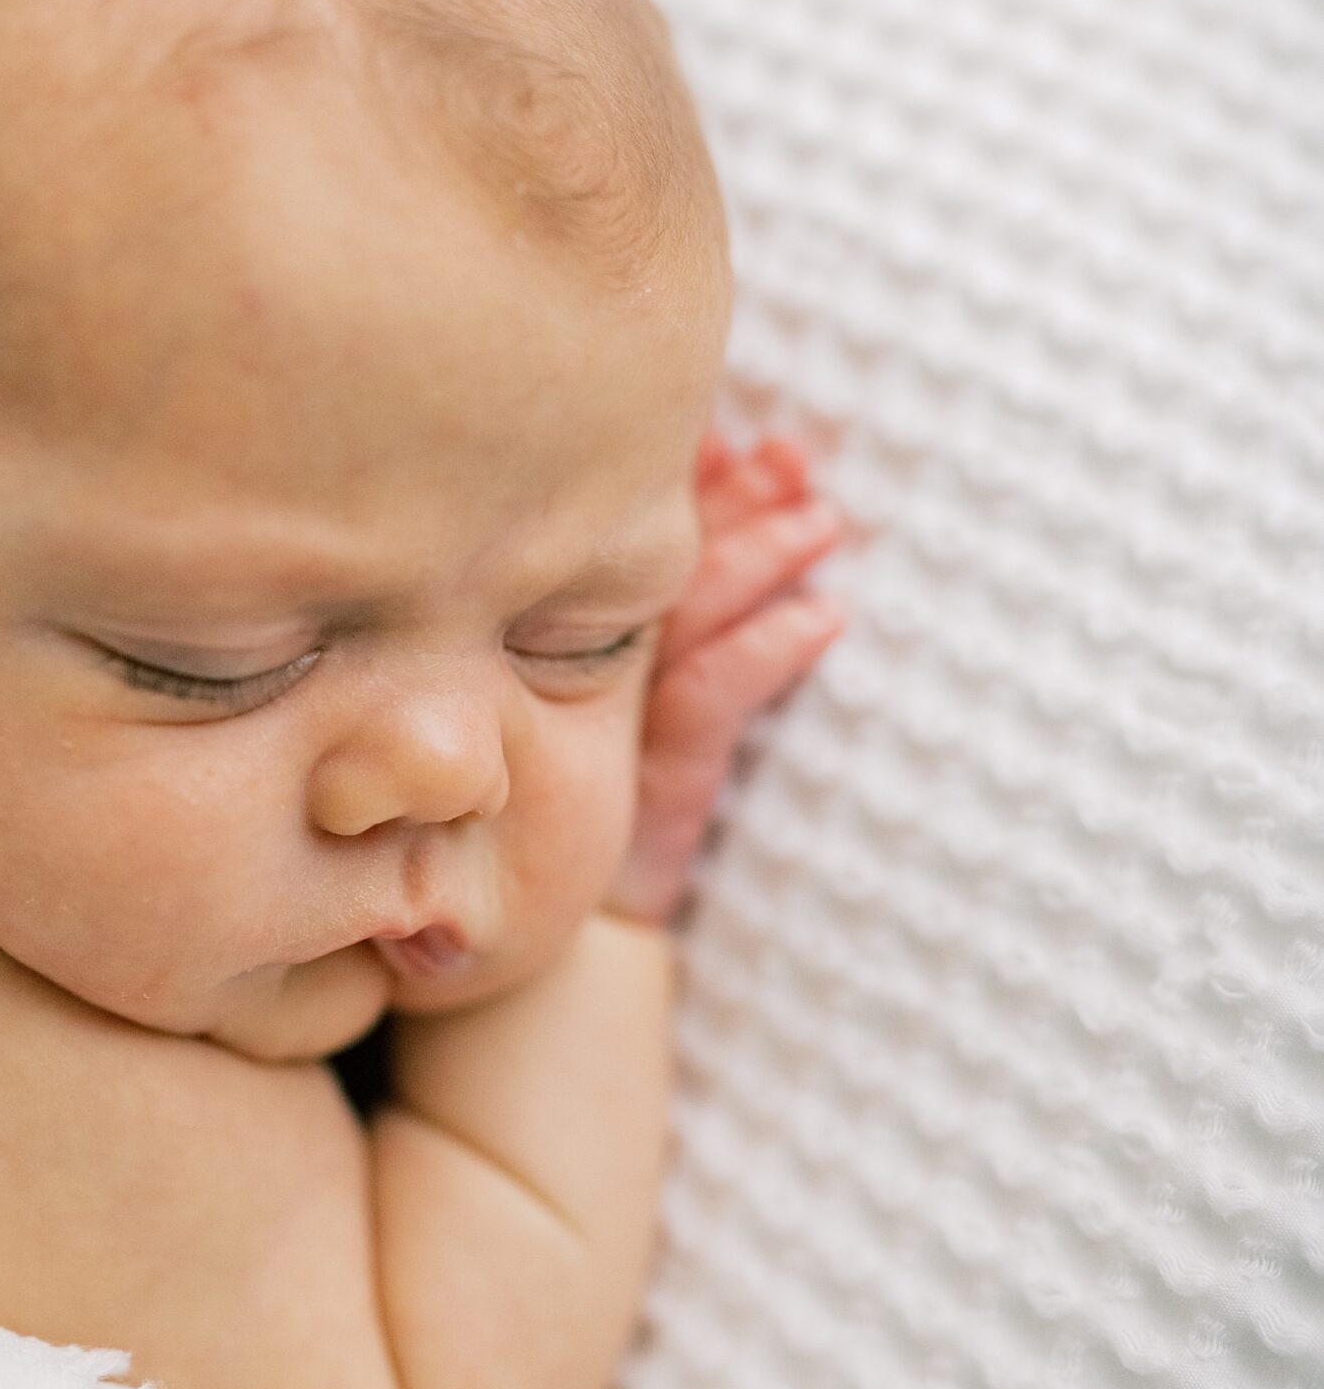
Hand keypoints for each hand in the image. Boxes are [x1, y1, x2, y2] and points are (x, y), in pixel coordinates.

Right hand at [606, 430, 854, 924]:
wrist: (564, 951)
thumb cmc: (588, 834)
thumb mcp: (623, 732)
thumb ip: (663, 645)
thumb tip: (704, 540)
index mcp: (581, 652)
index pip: (637, 554)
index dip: (689, 490)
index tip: (733, 436)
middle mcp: (596, 675)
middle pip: (668, 568)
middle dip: (735, 503)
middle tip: (791, 455)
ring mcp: (624, 724)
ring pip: (692, 617)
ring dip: (760, 556)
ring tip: (823, 516)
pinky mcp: (655, 784)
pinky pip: (712, 700)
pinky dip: (769, 652)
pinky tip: (822, 619)